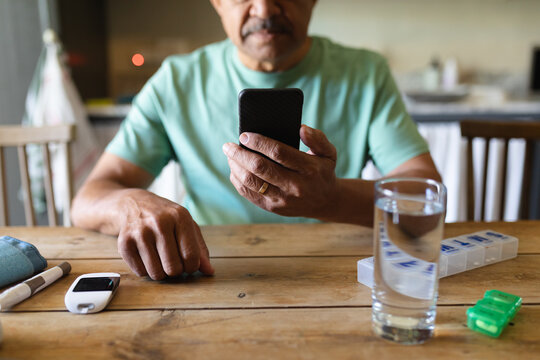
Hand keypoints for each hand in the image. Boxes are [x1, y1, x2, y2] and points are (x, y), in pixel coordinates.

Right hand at [117, 189, 213, 279]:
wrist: (133, 204)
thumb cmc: (166, 218)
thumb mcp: (187, 226)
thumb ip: (200, 249)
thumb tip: (209, 271)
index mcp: (180, 216)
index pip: (191, 256)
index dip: (192, 267)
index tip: (189, 264)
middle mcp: (159, 223)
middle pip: (173, 268)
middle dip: (176, 271)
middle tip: (173, 261)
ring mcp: (140, 232)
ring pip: (156, 273)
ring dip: (161, 272)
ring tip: (160, 259)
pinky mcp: (124, 242)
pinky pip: (140, 272)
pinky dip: (146, 270)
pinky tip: (147, 256)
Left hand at [222, 125, 337, 218]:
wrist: (325, 202)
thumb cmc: (322, 171)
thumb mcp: (328, 153)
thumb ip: (317, 139)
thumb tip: (300, 128)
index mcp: (308, 169)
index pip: (278, 153)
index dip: (258, 143)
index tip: (244, 135)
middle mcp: (295, 186)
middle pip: (260, 168)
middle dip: (240, 154)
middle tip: (229, 145)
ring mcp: (283, 199)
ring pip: (251, 182)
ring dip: (235, 167)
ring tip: (230, 155)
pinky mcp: (273, 208)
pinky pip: (249, 194)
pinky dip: (238, 180)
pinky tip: (235, 169)